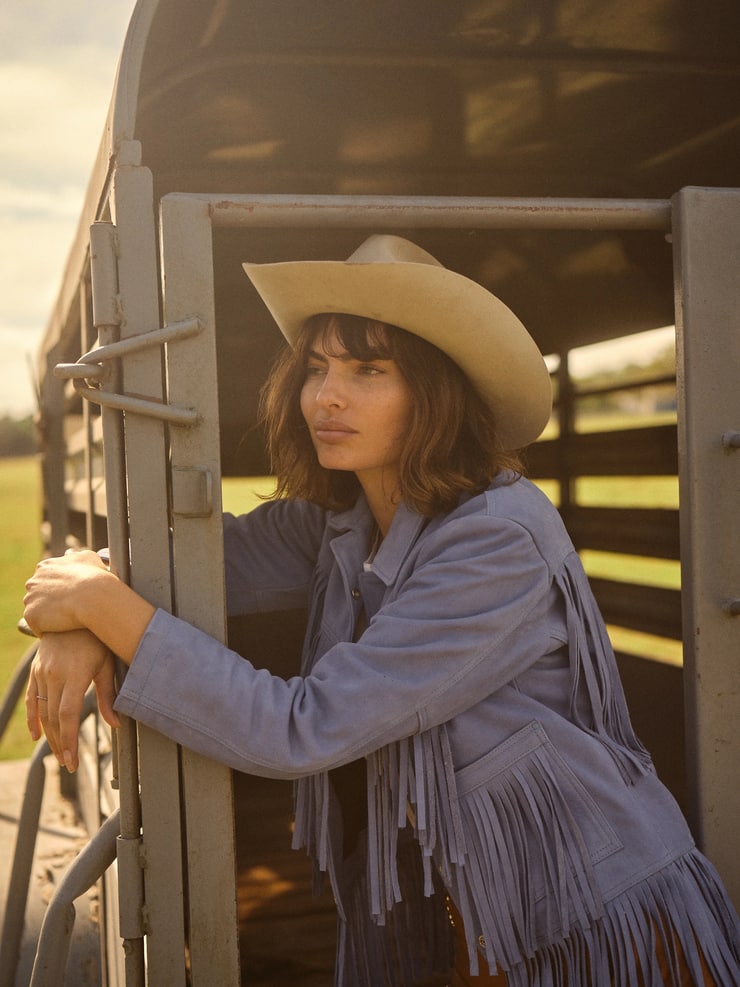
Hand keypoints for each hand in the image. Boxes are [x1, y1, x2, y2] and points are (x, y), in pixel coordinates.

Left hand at [23, 549, 109, 636]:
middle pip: (38, 594)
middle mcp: (33, 581)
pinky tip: (62, 631)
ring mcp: (30, 599)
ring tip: (67, 621)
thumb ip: (77, 555)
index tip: (71, 596)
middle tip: (69, 609)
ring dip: (48, 616)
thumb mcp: (89, 558)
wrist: (94, 596)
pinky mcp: (31, 616)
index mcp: (45, 566)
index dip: (59, 588)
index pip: (46, 579)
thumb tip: (72, 554)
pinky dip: (48, 629)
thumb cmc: (96, 577)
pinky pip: (37, 626)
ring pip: (37, 610)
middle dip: (50, 601)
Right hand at [26, 628, 119, 772]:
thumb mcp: (107, 664)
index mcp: (75, 674)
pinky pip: (31, 698)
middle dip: (61, 744)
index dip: (69, 740)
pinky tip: (37, 735)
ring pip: (42, 712)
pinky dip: (33, 718)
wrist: (75, 611)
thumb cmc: (98, 639)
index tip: (72, 761)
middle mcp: (54, 675)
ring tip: (59, 754)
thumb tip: (116, 725)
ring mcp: (42, 673)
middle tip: (68, 765)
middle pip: (54, 718)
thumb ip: (109, 696)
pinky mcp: (36, 671)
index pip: (68, 715)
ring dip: (50, 736)